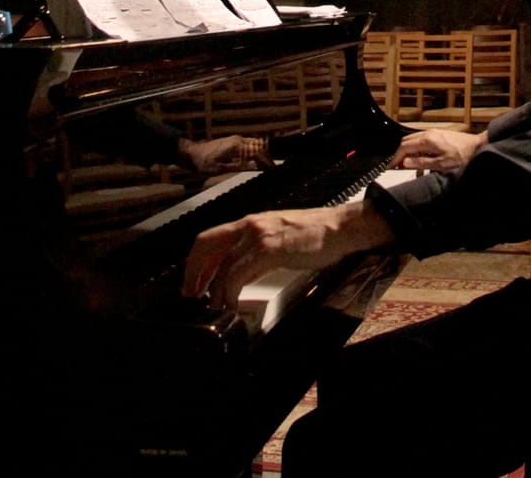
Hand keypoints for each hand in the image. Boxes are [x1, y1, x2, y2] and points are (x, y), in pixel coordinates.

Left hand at [178, 134, 269, 173]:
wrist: (190, 154)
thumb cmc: (204, 163)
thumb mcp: (222, 168)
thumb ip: (241, 167)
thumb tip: (258, 167)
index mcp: (237, 145)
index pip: (258, 151)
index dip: (267, 160)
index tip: (273, 169)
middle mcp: (238, 139)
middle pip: (259, 146)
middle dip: (267, 157)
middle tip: (273, 169)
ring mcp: (235, 140)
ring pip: (254, 145)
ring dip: (261, 155)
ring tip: (267, 166)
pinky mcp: (232, 142)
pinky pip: (248, 146)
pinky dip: (254, 153)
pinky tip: (255, 161)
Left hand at [181, 201, 393, 309]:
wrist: (339, 229)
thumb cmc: (314, 236)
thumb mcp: (277, 244)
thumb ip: (256, 258)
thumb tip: (239, 278)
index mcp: (249, 223)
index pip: (210, 238)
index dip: (195, 261)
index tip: (192, 282)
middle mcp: (248, 226)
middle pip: (206, 245)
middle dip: (193, 272)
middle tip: (190, 295)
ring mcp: (257, 236)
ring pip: (221, 265)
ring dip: (212, 290)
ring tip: (213, 308)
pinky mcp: (268, 249)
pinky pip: (237, 274)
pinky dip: (229, 292)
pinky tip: (232, 304)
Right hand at [390, 129, 482, 173]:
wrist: (477, 147)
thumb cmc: (462, 156)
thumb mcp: (441, 164)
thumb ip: (421, 163)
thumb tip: (405, 163)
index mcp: (428, 140)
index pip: (404, 147)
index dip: (396, 158)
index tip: (392, 166)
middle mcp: (429, 133)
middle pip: (406, 141)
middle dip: (400, 154)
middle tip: (398, 166)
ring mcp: (433, 132)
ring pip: (413, 140)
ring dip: (408, 151)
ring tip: (408, 165)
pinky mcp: (438, 134)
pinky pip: (421, 140)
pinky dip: (416, 148)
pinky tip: (420, 159)